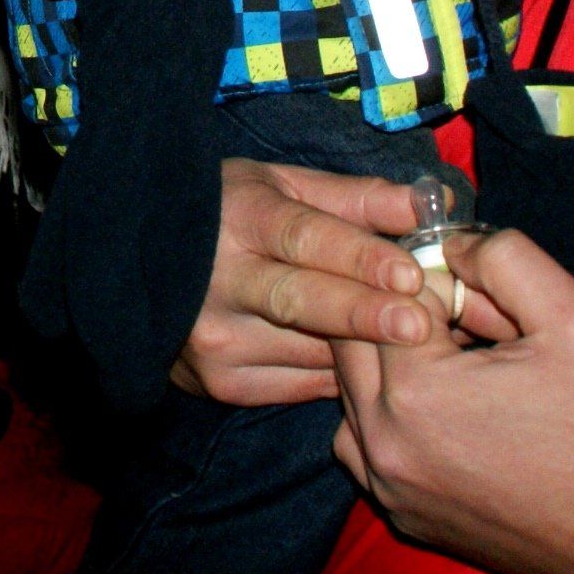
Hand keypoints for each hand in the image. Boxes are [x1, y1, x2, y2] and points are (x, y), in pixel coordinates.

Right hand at [172, 160, 446, 402]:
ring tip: (416, 345)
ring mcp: (216, 339)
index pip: (303, 238)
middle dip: (363, 314)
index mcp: (239, 219)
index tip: (408, 274)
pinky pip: (300, 385)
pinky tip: (369, 368)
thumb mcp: (283, 187)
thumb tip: (431, 204)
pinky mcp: (220, 383)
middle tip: (418, 327)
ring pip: (308, 350)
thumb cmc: (229, 215)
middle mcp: (219, 282)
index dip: (357, 256)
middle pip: (301, 299)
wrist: (143, 265)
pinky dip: (340, 376)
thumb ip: (357, 200)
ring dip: (366, 352)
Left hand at [330, 229, 573, 573]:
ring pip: (351, 392)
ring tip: (464, 373)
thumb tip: (447, 243)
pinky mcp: (402, 516)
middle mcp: (383, 444)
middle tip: (474, 330)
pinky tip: (453, 418)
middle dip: (405, 321)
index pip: (389, 297)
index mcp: (415, 392)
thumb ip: (503, 258)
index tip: (490, 303)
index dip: (441, 285)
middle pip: (353, 342)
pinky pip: (364, 445)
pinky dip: (392, 420)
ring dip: (393, 369)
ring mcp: (387, 487)